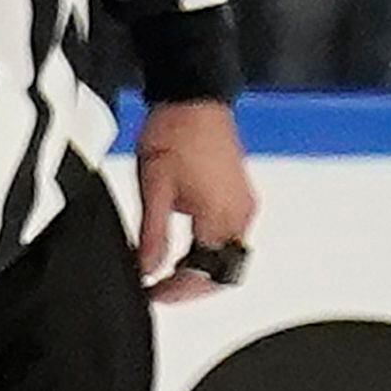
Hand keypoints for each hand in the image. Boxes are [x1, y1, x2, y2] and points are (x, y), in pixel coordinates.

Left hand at [133, 100, 259, 303]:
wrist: (193, 96)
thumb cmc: (174, 133)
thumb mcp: (154, 189)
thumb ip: (153, 235)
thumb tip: (146, 270)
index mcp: (220, 215)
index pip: (205, 274)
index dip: (177, 291)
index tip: (151, 295)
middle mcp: (240, 214)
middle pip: (223, 271)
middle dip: (192, 288)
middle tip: (159, 291)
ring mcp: (244, 204)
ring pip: (228, 255)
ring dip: (200, 271)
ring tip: (165, 273)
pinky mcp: (240, 194)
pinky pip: (230, 236)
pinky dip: (208, 251)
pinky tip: (182, 251)